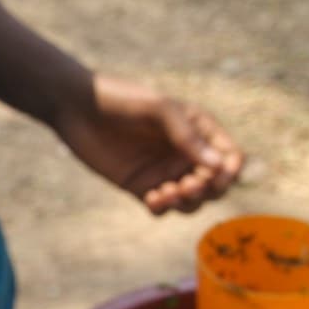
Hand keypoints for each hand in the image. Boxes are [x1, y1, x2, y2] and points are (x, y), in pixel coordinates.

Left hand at [54, 74, 243, 213]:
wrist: (78, 108)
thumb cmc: (121, 100)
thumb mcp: (158, 109)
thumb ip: (186, 135)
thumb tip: (218, 166)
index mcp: (197, 130)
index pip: (229, 157)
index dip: (230, 171)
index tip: (215, 175)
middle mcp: (184, 153)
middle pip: (214, 185)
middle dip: (208, 190)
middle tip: (187, 185)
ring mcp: (163, 171)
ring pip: (191, 200)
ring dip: (187, 202)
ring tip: (167, 193)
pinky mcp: (140, 185)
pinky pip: (162, 207)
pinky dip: (164, 208)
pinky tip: (152, 198)